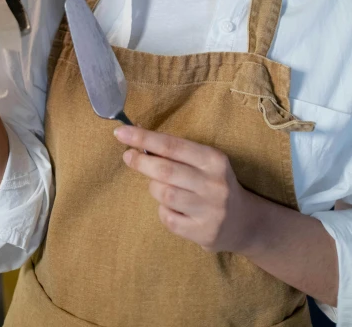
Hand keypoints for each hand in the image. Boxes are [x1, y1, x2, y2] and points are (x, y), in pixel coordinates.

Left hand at [114, 125, 261, 253]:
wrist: (244, 222)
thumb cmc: (213, 183)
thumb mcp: (203, 162)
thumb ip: (174, 150)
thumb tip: (137, 133)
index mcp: (214, 159)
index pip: (172, 145)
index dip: (144, 138)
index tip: (120, 131)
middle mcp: (214, 184)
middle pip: (165, 170)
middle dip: (141, 161)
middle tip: (128, 156)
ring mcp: (210, 210)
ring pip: (164, 194)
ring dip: (154, 188)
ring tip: (160, 187)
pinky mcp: (203, 233)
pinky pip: (168, 218)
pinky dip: (163, 211)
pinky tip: (173, 208)